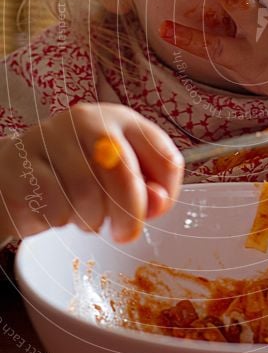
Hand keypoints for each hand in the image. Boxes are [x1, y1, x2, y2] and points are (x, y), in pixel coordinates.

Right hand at [0, 103, 183, 242]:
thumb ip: (146, 189)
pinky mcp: (24, 163)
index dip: (166, 192)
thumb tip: (158, 202)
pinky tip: (58, 209)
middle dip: (129, 213)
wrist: (17, 170)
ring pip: (87, 194)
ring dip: (90, 218)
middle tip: (123, 233)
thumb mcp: (119, 177)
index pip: (163, 155)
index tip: (154, 208)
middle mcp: (88, 121)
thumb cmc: (76, 175)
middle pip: (124, 173)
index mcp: (122, 120)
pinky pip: (54, 206)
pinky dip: (61, 219)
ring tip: (83, 214)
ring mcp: (53, 138)